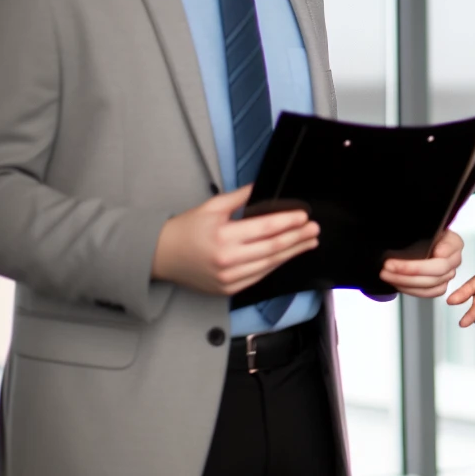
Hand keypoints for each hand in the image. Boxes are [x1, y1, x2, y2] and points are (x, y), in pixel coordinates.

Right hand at [152, 185, 318, 295]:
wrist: (160, 256)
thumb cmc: (185, 229)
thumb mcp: (211, 207)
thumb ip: (240, 197)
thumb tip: (262, 186)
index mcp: (223, 236)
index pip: (265, 229)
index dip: (288, 223)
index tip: (304, 217)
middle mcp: (228, 259)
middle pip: (273, 248)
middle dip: (298, 238)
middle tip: (314, 230)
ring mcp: (228, 277)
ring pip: (269, 265)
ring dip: (291, 253)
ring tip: (308, 243)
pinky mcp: (228, 289)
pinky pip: (259, 277)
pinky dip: (275, 265)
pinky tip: (286, 256)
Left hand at [381, 229, 463, 297]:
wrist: (423, 242)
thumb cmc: (424, 234)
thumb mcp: (424, 228)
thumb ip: (422, 232)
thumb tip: (409, 235)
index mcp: (454, 242)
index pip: (446, 249)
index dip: (433, 253)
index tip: (415, 254)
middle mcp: (454, 260)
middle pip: (437, 270)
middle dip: (410, 269)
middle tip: (390, 265)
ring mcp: (448, 275)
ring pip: (431, 284)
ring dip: (406, 281)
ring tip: (387, 274)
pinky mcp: (439, 286)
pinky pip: (427, 293)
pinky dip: (410, 290)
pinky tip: (396, 282)